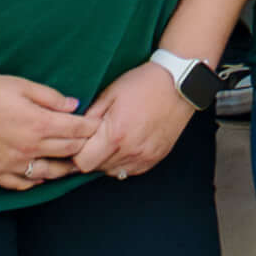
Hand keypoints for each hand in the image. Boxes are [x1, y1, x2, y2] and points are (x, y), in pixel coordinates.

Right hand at [0, 71, 94, 190]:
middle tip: (94, 145)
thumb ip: (50, 97)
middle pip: (68, 151)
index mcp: (41, 124)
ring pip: (49, 173)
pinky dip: (35, 182)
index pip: (77, 130)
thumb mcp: (23, 85)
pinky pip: (22, 184)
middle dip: (84, 147)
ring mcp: (15, 164)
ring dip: (65, 169)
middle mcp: (32, 148)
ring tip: (74, 166)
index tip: (100, 125)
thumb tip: (74, 105)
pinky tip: (41, 178)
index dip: (92, 127)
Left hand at [65, 59, 201, 179]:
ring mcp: (144, 157)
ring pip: (112, 172)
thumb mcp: (110, 93)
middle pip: (96, 169)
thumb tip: (76, 132)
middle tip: (93, 138)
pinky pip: (130, 170)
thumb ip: (90, 116)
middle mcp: (130, 150)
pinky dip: (123, 162)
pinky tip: (125, 144)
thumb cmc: (144, 84)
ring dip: (106, 160)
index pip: (82, 162)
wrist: (179, 84)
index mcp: (115, 134)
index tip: (78, 141)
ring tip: (110, 140)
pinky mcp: (155, 159)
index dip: (75, 153)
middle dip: (90, 155)